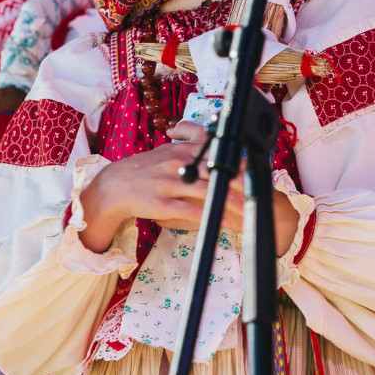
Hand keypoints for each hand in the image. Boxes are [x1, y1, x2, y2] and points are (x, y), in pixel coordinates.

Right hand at [79, 122, 300, 256]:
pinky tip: (224, 225)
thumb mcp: (169, 153)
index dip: (239, 163)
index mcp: (183, 150)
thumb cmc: (145, 170)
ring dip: (231, 204)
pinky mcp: (163, 203)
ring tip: (249, 213)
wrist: (115, 185)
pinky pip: (192, 213)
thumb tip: (219, 152)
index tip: (256, 172)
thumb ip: (192, 150)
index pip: (218, 154)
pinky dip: (211, 218)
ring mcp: (170, 184)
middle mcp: (179, 163)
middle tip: (260, 194)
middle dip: (241, 184)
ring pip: (208, 193)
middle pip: (217, 172)